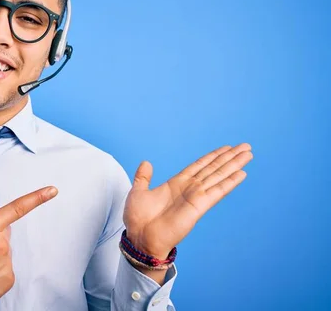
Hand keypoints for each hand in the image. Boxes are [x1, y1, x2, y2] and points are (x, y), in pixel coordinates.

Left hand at [124, 143, 252, 258]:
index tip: (226, 148)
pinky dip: (230, 182)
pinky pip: (217, 191)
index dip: (213, 156)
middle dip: (229, 157)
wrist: (140, 238)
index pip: (199, 166)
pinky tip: (241, 173)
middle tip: (245, 146)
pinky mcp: (199, 206)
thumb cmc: (138, 219)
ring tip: (248, 154)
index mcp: (176, 184)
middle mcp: (189, 189)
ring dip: (234, 165)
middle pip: (214, 168)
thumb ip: (143, 177)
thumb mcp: (138, 192)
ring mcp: (196, 197)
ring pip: (219, 176)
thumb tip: (146, 163)